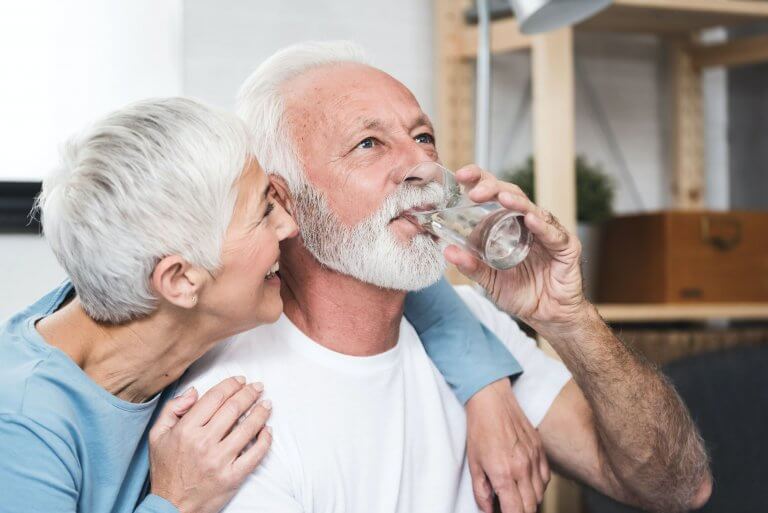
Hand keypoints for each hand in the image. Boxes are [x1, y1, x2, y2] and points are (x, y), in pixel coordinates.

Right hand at [148, 377, 272, 512]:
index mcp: (186, 430)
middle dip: (249, 393)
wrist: (171, 507)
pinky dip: (265, 440)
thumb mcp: (157, 436)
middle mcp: (203, 443)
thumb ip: (172, 409)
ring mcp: (220, 460)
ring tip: (266, 403)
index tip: (241, 380)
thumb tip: (193, 391)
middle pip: (234, 408)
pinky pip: (255, 454)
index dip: (231, 385)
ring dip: (261, 412)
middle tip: (258, 387)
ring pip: (248, 428)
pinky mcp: (232, 477)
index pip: (214, 398)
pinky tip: (268, 430)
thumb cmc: (166, 470)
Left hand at [445, 165, 587, 332]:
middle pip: (512, 195)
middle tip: (475, 191)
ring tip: (501, 198)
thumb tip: (447, 251)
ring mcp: (548, 233)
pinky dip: (542, 226)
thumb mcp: (490, 280)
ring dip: (517, 202)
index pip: (495, 195)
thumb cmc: (523, 294)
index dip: (480, 181)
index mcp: (510, 225)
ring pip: (533, 210)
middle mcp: (529, 224)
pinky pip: (554, 234)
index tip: (461, 175)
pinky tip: (531, 220)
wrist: (549, 317)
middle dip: (493, 187)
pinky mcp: (566, 247)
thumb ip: (471, 265)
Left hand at [466, 379, 548, 512]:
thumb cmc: (480, 429)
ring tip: (518, 498)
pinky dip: (539, 486)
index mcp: (503, 474)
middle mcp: (523, 468)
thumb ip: (481, 491)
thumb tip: (487, 509)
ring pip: (541, 494)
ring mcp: (534, 459)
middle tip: (510, 508)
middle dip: (521, 512)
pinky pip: (546, 478)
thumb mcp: (473, 463)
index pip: (515, 511)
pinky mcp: (541, 450)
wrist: (492, 401)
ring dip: (531, 501)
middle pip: (531, 507)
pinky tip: (528, 484)